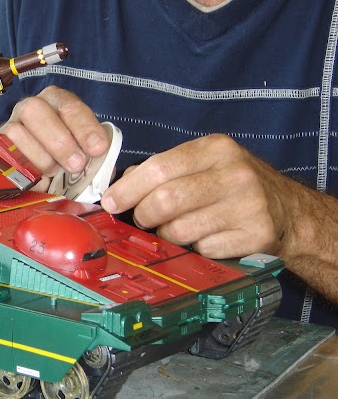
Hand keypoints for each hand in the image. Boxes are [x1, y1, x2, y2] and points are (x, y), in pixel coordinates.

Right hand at [0, 86, 108, 190]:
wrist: (47, 162)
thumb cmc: (71, 153)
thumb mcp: (86, 148)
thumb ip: (95, 154)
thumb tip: (101, 169)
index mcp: (56, 100)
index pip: (69, 106)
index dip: (84, 127)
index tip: (98, 148)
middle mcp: (30, 107)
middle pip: (35, 111)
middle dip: (58, 141)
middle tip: (76, 165)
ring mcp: (11, 125)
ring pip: (16, 133)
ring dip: (40, 157)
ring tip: (55, 172)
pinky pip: (4, 155)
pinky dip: (24, 169)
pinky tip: (40, 180)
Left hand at [101, 134, 291, 259]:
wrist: (289, 213)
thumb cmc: (234, 187)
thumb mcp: (204, 165)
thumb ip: (163, 171)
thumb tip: (119, 187)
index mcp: (217, 149)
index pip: (159, 167)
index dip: (128, 188)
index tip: (110, 202)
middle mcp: (235, 174)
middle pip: (166, 200)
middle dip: (143, 215)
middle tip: (143, 219)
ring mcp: (248, 206)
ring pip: (180, 229)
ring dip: (168, 235)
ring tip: (178, 227)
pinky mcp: (256, 235)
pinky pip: (202, 249)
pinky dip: (194, 248)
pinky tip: (205, 237)